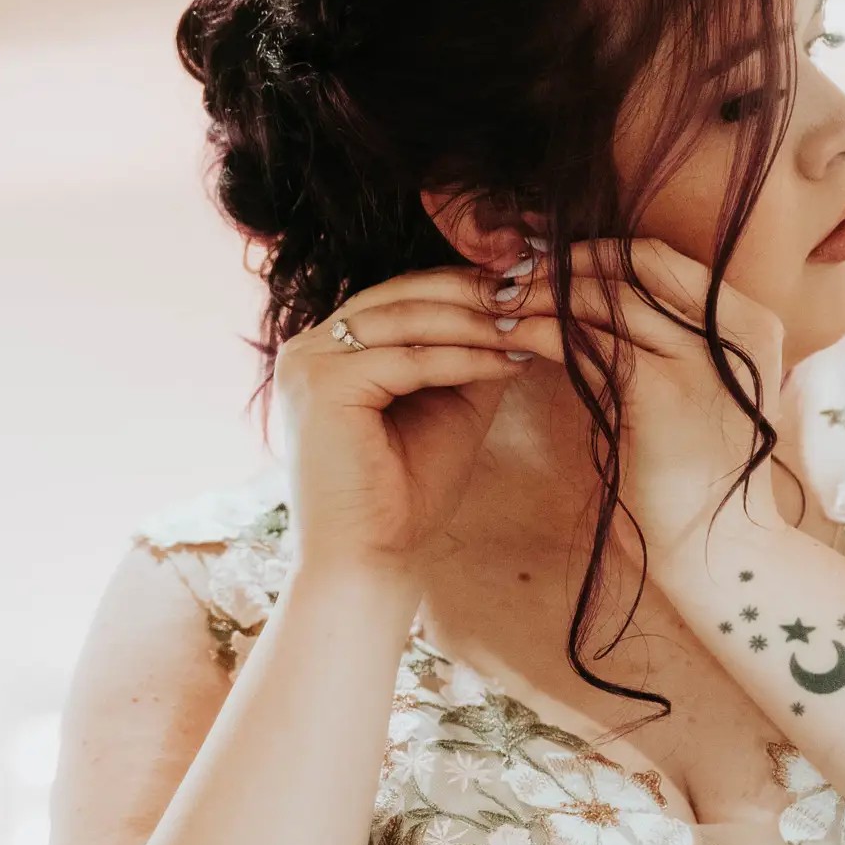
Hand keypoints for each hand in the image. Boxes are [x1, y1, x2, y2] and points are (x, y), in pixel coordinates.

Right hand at [272, 265, 557, 580]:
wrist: (369, 559)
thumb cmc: (405, 496)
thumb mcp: (448, 408)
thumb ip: (471, 357)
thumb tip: (521, 310)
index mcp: (329, 350)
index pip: (401, 295)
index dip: (463, 285)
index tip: (526, 284)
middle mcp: (308, 346)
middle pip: (403, 294)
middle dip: (474, 292)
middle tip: (535, 290)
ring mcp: (309, 362)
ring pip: (408, 320)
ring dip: (476, 321)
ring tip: (529, 324)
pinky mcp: (322, 384)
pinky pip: (408, 359)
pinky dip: (463, 358)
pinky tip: (508, 362)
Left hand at [506, 240, 784, 558]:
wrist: (719, 551)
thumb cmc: (702, 479)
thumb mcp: (702, 393)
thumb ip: (670, 342)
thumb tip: (600, 299)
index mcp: (751, 322)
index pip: (661, 259)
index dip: (599, 251)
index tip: (549, 256)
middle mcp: (734, 328)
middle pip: (633, 265)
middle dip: (565, 262)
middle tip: (512, 269)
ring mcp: (698, 355)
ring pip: (603, 299)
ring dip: (542, 293)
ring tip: (498, 299)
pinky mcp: (658, 389)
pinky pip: (583, 342)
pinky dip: (538, 331)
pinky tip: (505, 334)